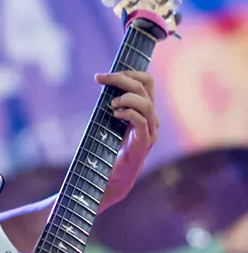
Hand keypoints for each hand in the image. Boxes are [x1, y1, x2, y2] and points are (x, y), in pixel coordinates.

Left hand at [95, 70, 158, 208]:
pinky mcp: (143, 144)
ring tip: (111, 105)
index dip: (128, 72)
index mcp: (145, 111)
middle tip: (100, 80)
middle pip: (146, 86)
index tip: (104, 76)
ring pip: (147, 103)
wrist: (109, 180)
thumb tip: (102, 79)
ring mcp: (150, 132)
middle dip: (121, 78)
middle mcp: (152, 119)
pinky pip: (142, 121)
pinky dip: (128, 113)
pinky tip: (114, 115)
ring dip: (126, 98)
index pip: (147, 81)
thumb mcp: (108, 120)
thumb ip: (112, 102)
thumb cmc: (107, 150)